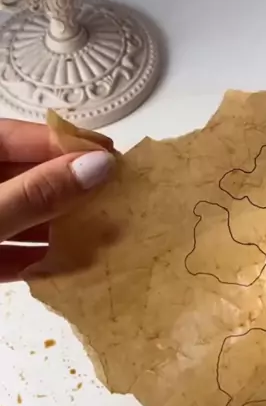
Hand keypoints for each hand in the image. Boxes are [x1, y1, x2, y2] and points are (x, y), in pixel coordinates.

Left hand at [0, 119, 114, 282]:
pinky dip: (34, 261)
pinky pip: (6, 255)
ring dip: (56, 229)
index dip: (63, 143)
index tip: (109, 155)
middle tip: (115, 196)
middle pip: (23, 178)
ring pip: (18, 218)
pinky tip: (67, 269)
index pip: (17, 136)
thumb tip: (97, 167)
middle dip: (67, 188)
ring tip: (103, 235)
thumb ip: (35, 194)